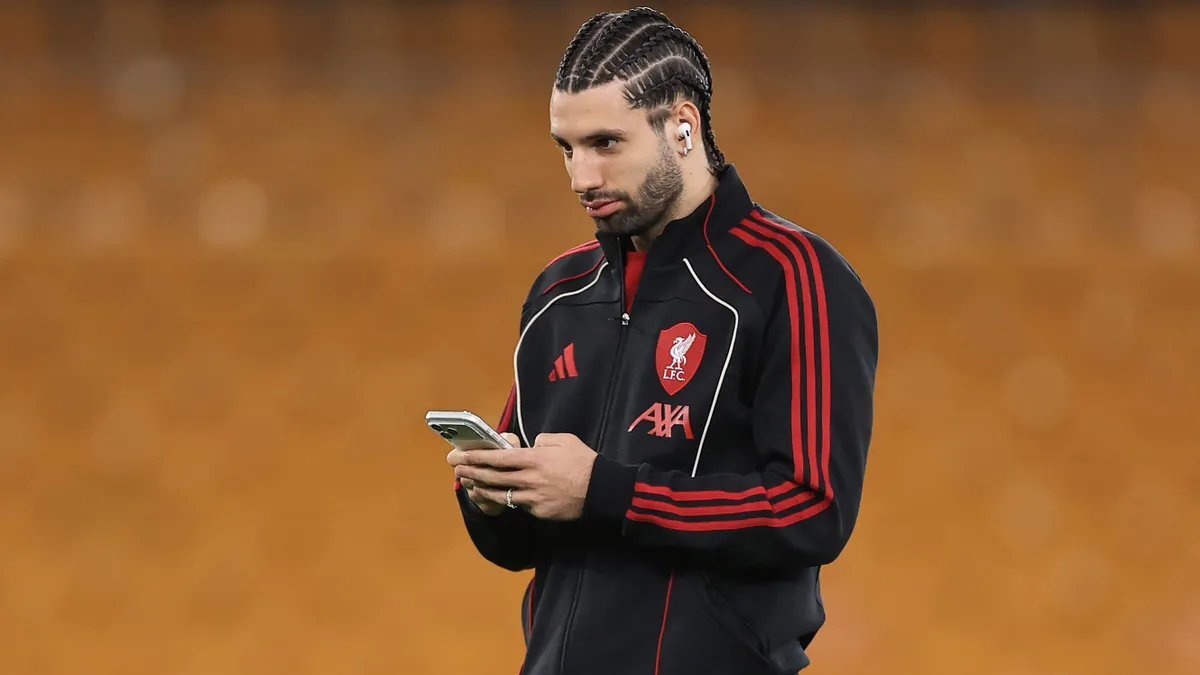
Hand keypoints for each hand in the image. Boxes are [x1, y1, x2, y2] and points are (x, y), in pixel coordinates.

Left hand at [453, 433, 596, 520]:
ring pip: (501, 495)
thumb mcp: (564, 440)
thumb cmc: (584, 462)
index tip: (461, 455)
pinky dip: (507, 500)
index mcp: (534, 459)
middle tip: (455, 468)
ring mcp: (533, 498)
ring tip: (469, 484)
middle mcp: (530, 478)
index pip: (498, 458)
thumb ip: (543, 440)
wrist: (602, 490)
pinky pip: (519, 504)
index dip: (477, 457)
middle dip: (472, 471)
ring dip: (482, 489)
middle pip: (494, 477)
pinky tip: (497, 497)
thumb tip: (531, 445)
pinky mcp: (539, 512)